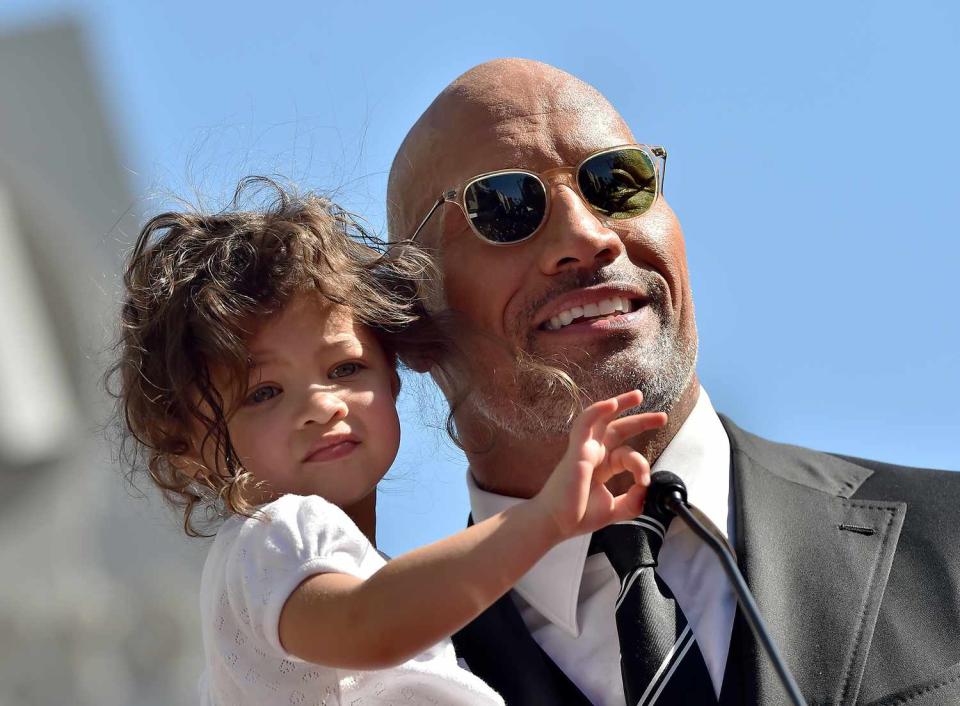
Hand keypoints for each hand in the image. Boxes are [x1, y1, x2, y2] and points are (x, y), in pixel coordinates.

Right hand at [532, 390, 666, 540]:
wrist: (553, 524)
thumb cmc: (576, 516)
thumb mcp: (614, 509)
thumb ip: (633, 502)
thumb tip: (646, 489)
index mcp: (601, 465)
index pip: (626, 453)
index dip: (640, 465)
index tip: (644, 483)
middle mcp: (593, 453)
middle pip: (617, 428)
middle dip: (640, 420)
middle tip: (662, 417)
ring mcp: (584, 449)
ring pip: (601, 418)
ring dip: (619, 404)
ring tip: (638, 396)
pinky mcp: (576, 451)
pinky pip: (585, 424)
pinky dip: (598, 411)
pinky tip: (612, 404)